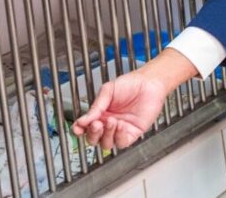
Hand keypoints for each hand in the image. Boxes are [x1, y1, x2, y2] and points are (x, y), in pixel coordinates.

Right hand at [72, 49, 196, 149]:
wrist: (149, 82)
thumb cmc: (130, 84)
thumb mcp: (108, 90)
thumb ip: (96, 106)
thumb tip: (82, 120)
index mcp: (100, 114)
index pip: (85, 127)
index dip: (79, 130)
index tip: (77, 128)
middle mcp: (108, 124)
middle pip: (94, 139)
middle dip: (92, 134)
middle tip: (96, 124)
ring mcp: (120, 130)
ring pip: (106, 144)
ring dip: (106, 135)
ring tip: (111, 121)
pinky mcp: (132, 133)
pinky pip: (122, 142)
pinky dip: (118, 136)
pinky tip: (120, 125)